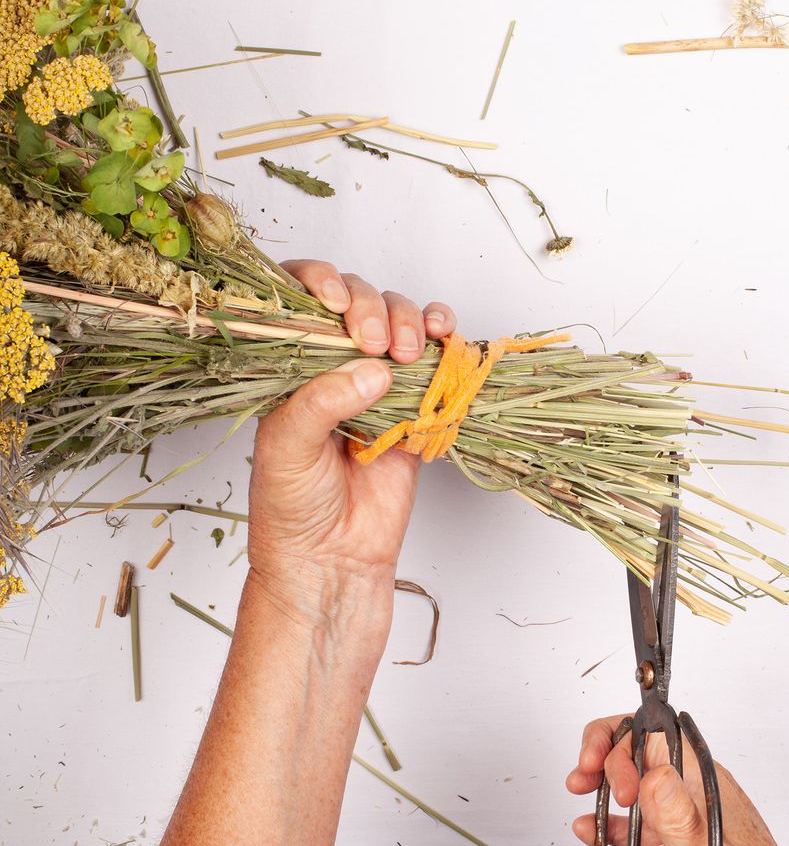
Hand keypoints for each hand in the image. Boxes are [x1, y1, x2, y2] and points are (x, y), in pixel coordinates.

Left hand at [246, 260, 454, 624]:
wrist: (332, 562)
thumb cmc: (291, 509)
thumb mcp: (285, 447)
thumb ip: (320, 401)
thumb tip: (372, 368)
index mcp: (290, 368)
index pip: (298, 302)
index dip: (318, 283)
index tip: (333, 302)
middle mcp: (334, 367)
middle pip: (359, 302)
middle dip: (371, 308)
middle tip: (373, 342)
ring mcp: (378, 386)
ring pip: (401, 322)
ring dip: (410, 321)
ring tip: (409, 352)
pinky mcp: (416, 409)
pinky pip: (437, 362)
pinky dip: (446, 342)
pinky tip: (444, 339)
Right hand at [566, 716, 788, 845]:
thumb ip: (679, 819)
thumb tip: (653, 775)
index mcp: (707, 782)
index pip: (654, 735)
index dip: (619, 744)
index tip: (600, 773)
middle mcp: (697, 792)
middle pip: (642, 751)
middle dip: (605, 755)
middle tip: (582, 779)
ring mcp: (689, 818)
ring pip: (638, 784)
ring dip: (605, 783)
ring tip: (578, 790)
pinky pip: (640, 824)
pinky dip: (613, 823)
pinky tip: (592, 830)